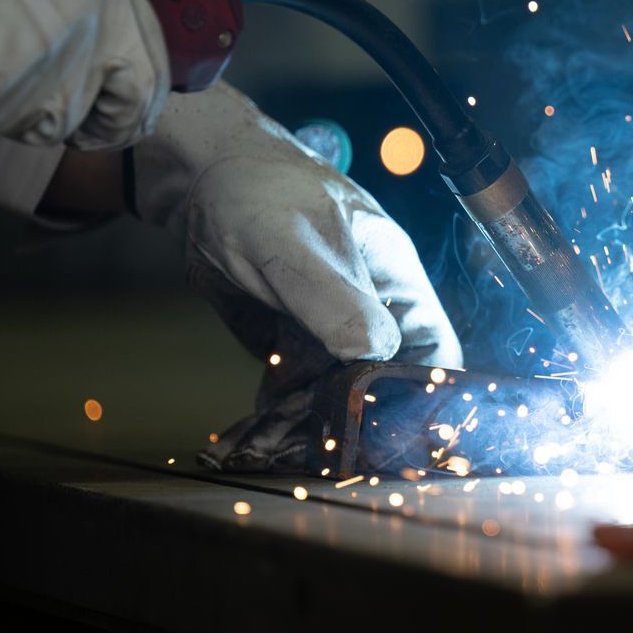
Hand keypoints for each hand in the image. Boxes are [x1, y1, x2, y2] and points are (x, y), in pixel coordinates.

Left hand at [130, 82, 461, 469]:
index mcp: (397, 284)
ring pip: (335, 396)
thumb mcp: (299, 246)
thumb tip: (375, 352)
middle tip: (325, 450)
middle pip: (382, 387)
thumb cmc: (262, 193)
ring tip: (280, 446)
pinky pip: (295, 392)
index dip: (424, 397)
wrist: (199, 182)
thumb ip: (336, 299)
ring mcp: (329, 332)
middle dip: (356, 422)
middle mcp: (370, 314)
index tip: (397, 436)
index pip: (433, 356)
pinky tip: (260, 431)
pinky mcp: (290, 345)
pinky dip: (279, 415)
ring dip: (310, 426)